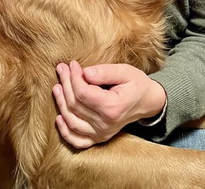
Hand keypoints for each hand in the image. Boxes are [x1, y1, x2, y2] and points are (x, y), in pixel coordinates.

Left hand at [52, 61, 166, 148]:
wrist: (147, 102)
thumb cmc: (136, 84)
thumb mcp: (125, 71)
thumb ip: (105, 72)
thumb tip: (84, 73)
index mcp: (112, 107)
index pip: (83, 93)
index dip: (74, 77)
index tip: (72, 64)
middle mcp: (105, 124)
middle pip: (75, 105)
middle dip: (66, 84)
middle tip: (62, 69)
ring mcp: (102, 133)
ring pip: (72, 121)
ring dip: (61, 103)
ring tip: (57, 86)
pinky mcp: (99, 138)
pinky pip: (77, 140)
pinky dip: (65, 131)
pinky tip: (59, 118)